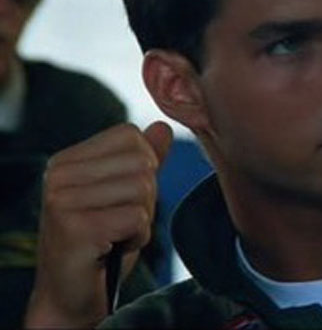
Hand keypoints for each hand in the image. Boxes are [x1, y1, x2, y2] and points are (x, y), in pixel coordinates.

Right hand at [25, 121, 172, 327]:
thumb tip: (164, 127)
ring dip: (142, 217)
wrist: (72, 294)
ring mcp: (62, 200)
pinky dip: (138, 236)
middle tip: (119, 220)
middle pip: (142, 162)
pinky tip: (115, 247)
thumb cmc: (101, 241)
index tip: (121, 197)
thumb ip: (143, 159)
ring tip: (116, 233)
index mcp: (67, 160)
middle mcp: (58, 174)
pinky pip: (138, 217)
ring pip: (142, 188)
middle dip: (146, 196)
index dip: (144, 167)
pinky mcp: (75, 228)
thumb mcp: (124, 194)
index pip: (131, 136)